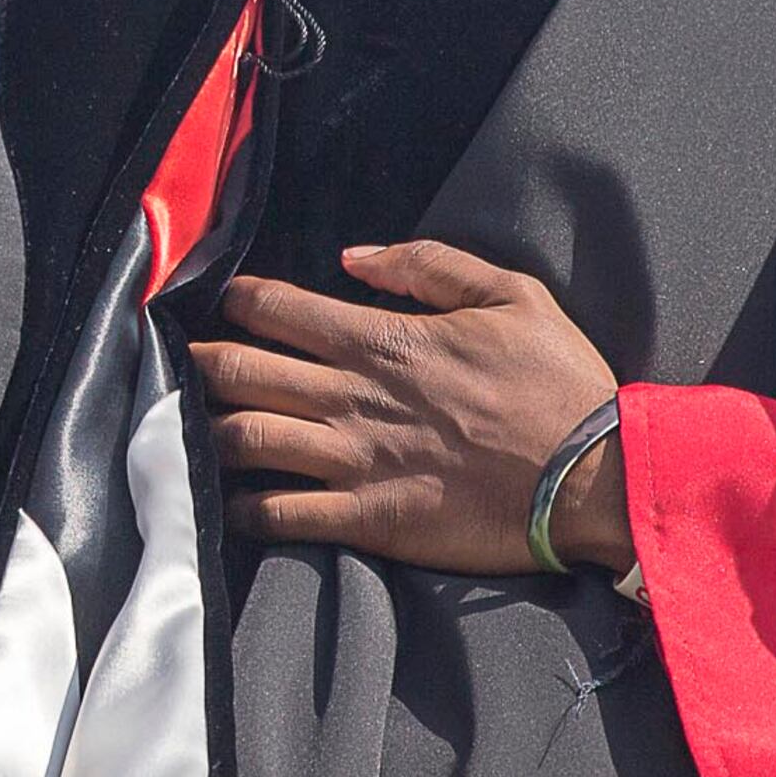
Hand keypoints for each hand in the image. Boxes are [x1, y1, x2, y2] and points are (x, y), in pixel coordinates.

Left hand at [188, 242, 628, 577]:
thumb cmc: (559, 383)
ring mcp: (355, 463)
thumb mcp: (511, 295)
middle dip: (199, 363)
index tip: (219, 303)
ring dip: (206, 430)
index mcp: (385, 340)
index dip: (234, 301)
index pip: (277, 309)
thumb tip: (353, 256)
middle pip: (241, 372)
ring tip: (189, 427)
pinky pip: (279, 514)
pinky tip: (224, 501)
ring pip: (245, 440)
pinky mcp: (367, 521)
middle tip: (180, 361)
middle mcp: (354, 399)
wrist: (595, 478)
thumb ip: (427, 265)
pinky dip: (239, 507)